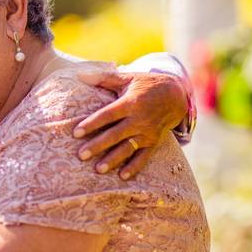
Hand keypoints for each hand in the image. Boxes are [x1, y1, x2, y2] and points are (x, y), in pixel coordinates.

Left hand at [72, 70, 188, 179]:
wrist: (176, 95)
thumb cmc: (146, 85)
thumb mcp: (128, 78)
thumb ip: (104, 78)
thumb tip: (80, 74)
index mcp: (130, 103)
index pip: (108, 114)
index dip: (92, 123)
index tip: (76, 132)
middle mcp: (139, 119)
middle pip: (115, 134)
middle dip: (98, 145)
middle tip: (81, 155)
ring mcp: (147, 132)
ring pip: (128, 148)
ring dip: (113, 159)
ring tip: (98, 169)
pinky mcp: (154, 142)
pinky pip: (144, 157)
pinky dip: (135, 167)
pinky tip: (123, 177)